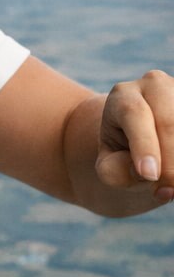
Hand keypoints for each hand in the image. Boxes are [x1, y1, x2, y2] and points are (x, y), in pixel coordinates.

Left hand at [95, 70, 173, 205]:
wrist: (140, 142)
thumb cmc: (122, 157)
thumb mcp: (109, 167)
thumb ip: (117, 172)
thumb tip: (149, 175)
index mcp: (123, 96)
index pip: (134, 114)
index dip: (144, 146)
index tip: (149, 175)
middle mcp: (154, 85)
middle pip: (169, 120)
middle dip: (171, 161)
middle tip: (168, 192)